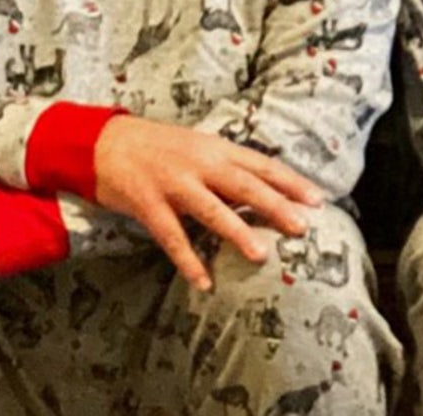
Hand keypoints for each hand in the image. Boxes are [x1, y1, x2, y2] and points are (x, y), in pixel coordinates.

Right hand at [93, 115, 320, 290]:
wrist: (104, 141)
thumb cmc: (157, 147)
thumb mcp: (197, 148)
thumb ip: (227, 168)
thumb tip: (263, 191)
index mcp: (215, 148)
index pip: (261, 165)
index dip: (291, 182)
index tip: (318, 199)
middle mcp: (199, 163)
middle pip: (244, 185)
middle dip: (275, 205)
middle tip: (302, 226)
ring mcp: (173, 182)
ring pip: (212, 209)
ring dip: (237, 232)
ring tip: (260, 254)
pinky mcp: (147, 202)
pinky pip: (171, 236)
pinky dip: (187, 260)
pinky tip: (203, 282)